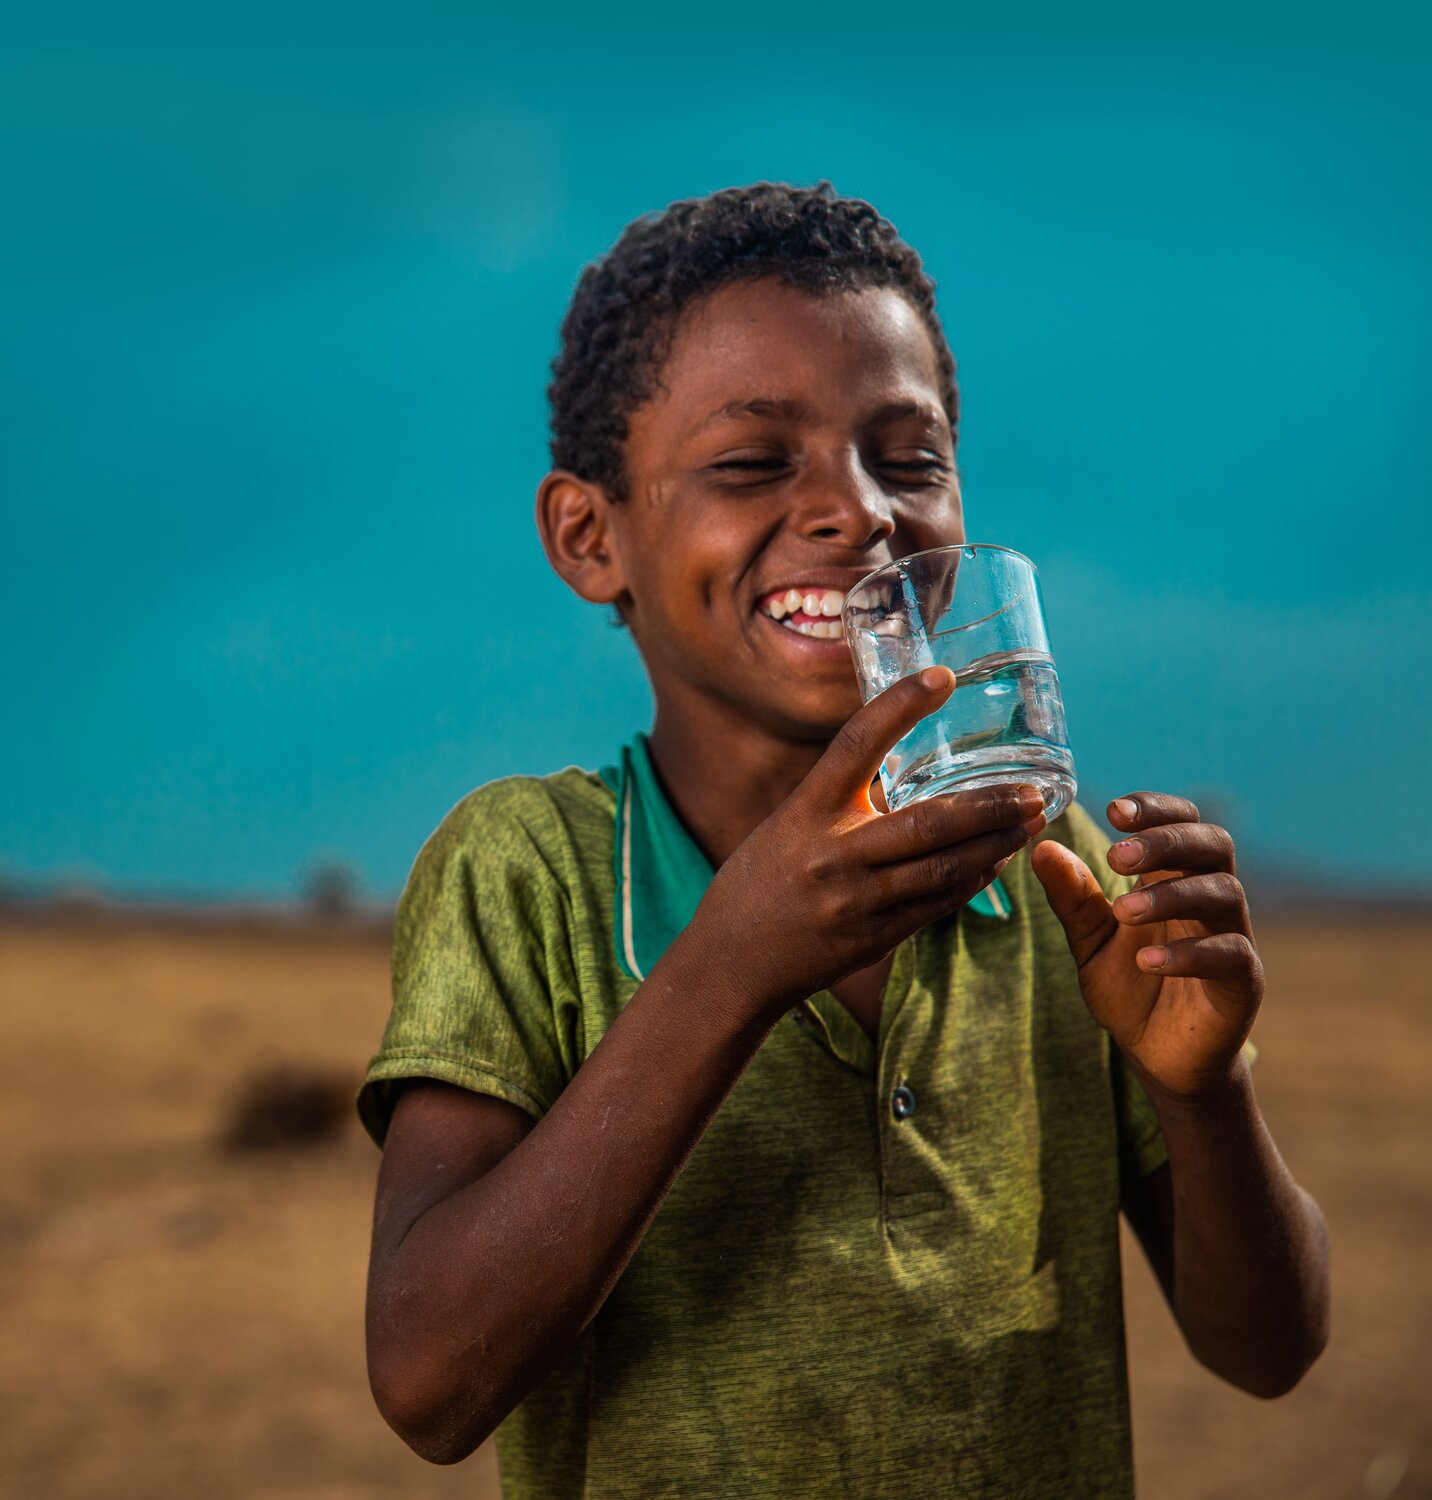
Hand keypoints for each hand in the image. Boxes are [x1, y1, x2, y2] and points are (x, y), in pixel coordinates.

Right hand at [689, 667, 1045, 1018]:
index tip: (942, 676)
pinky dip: (973, 879)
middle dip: (989, 805)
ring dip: (995, 844)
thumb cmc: (759, 882)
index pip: (855, 745)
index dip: (898, 707)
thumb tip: (898, 762)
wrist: (731, 961)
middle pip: (927, 822)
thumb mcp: (788, 825)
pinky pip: (937, 904)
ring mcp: (855, 900)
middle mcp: (832, 853)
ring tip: (1031, 821)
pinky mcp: (872, 937)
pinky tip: (998, 860)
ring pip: (943, 867)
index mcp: (805, 811)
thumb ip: (840, 800)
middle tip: (1032, 789)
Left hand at [1030, 792, 1262, 1097]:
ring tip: (1123, 911)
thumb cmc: (1130, 988)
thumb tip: (1043, 848)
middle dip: (1166, 841)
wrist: (1158, 1056)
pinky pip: (1230, 954)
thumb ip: (1072, 898)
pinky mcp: (1244, 982)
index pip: (1182, 822)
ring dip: (1172, 895)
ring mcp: (1233, 937)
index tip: (1115, 811)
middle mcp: (1210, 898)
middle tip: (1116, 855)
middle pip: (1212, 844)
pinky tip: (1146, 961)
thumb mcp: (1089, 942)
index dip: (1155, 809)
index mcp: (1174, 879)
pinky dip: (1188, 953)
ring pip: (1224, 893)